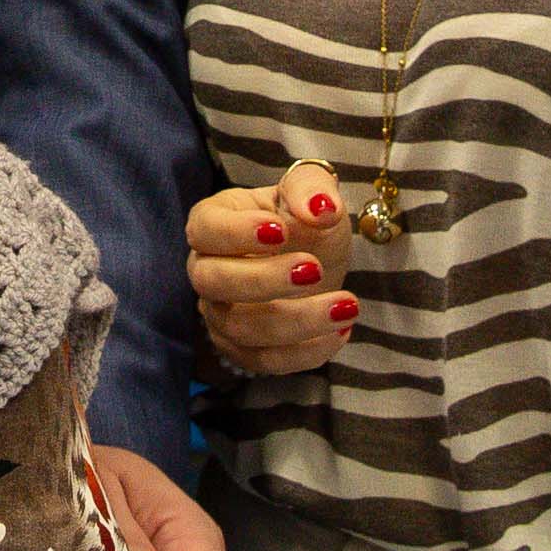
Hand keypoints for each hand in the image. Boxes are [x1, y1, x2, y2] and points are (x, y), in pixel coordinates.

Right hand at [189, 162, 358, 375]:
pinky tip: (341, 331)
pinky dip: (304, 353)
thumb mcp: (313, 190)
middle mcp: (206, 270)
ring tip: (346, 306)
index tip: (281, 231)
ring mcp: (219, 313)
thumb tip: (320, 208)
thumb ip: (313, 189)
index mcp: (213, 222)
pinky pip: (263, 361)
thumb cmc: (304, 220)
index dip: (235, 233)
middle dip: (264, 280)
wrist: (319, 259)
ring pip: (240, 329)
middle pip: (213, 282)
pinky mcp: (242, 348)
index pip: (204, 228)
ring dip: (296, 322)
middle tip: (314, 270)